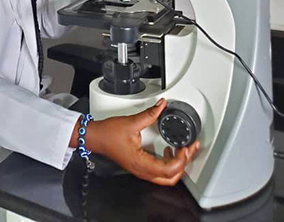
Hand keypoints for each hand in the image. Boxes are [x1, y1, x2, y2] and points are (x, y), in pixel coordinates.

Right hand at [73, 99, 199, 185]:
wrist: (95, 137)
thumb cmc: (107, 134)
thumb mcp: (131, 122)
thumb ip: (149, 114)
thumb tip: (161, 106)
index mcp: (141, 163)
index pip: (169, 169)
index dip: (181, 159)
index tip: (184, 147)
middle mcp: (142, 170)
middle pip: (171, 178)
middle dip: (183, 164)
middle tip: (188, 149)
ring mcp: (141, 170)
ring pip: (166, 177)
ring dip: (177, 165)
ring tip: (182, 150)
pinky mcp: (140, 166)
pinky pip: (159, 171)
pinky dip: (169, 164)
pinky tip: (169, 151)